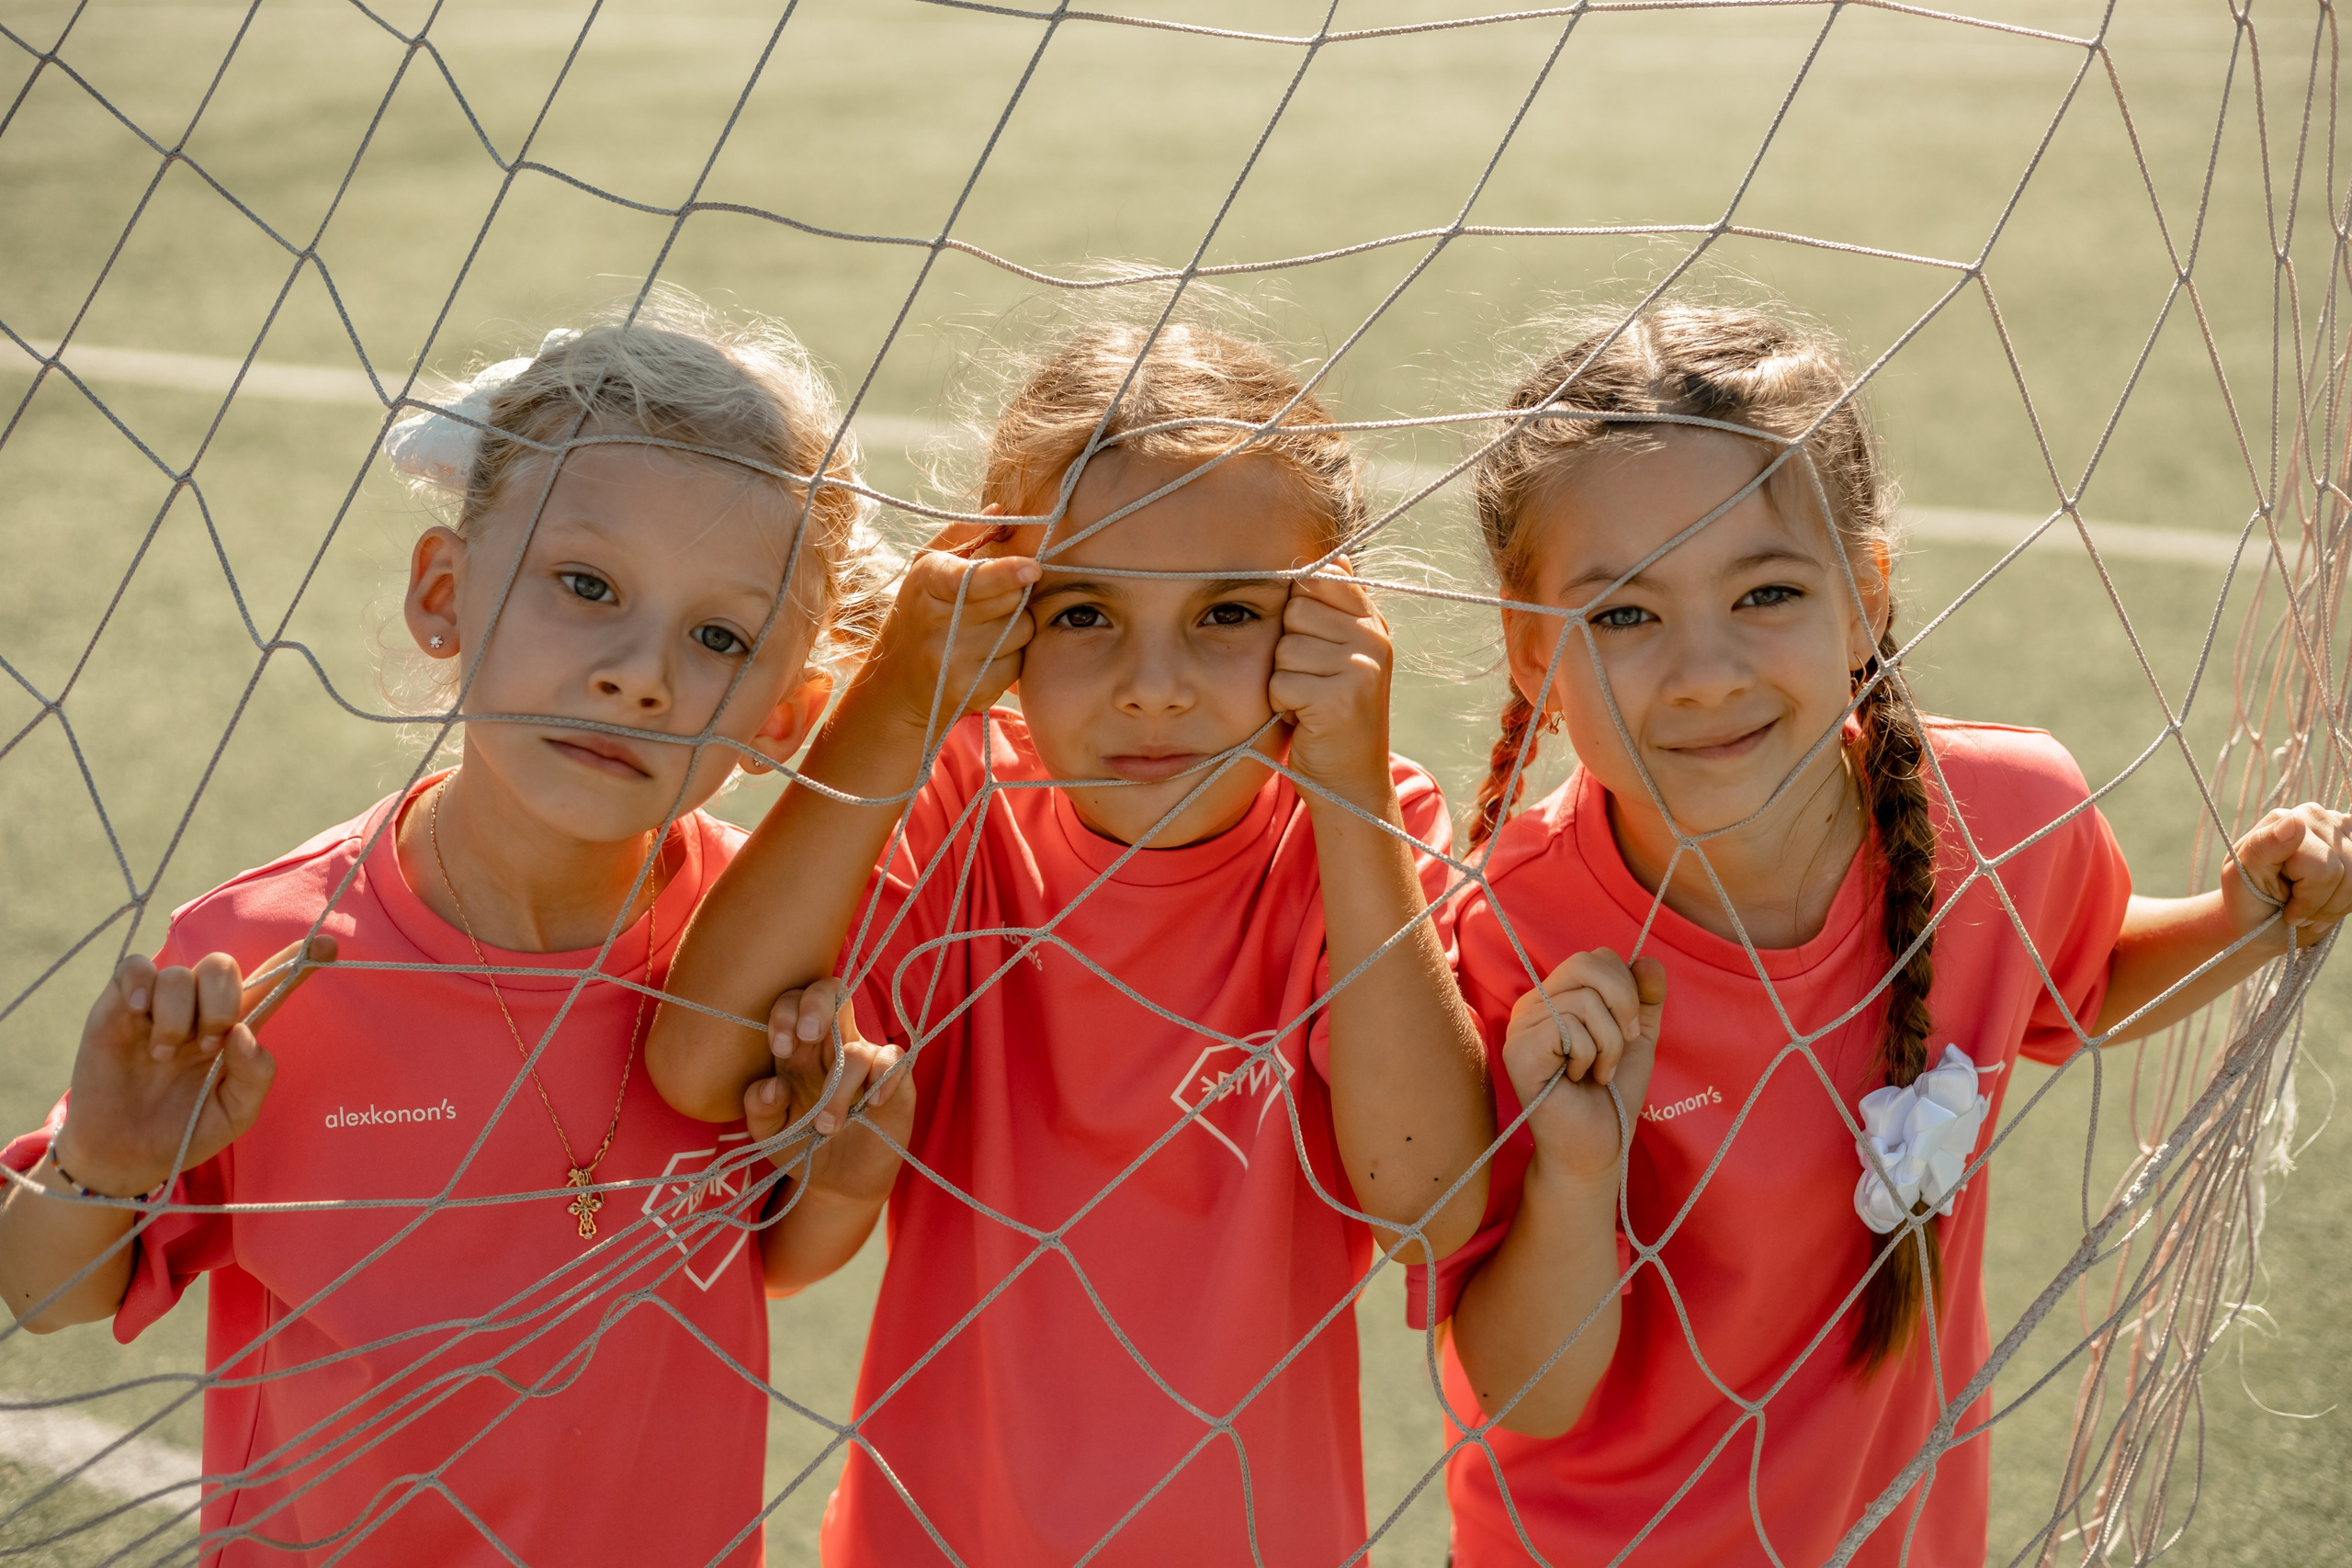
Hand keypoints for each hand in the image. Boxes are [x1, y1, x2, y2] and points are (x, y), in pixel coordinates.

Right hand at [59, 936, 335, 1196]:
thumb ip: (254, 1076)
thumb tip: (243, 1032)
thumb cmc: (185, 1129)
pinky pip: (133, 967)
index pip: (273, 983)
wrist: (125, 1153)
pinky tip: (139, 1013)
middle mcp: (200, 1008)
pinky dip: (139, 984)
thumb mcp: (234, 1114)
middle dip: (220, 1002)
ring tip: (164, 1055)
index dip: (299, 961)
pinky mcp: (118, 1006)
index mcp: (237, 1028)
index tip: (329, 947)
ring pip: (178, 973)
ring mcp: (160, 1004)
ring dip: (176, 1015)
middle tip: (207, 1045)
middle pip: (222, 966)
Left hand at [744, 978, 912, 1205]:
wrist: (838, 1183)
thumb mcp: (770, 1134)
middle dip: (817, 1004)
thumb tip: (773, 1085)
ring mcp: (866, 1059)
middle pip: (831, 992)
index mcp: (798, 1049)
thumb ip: (760, 1108)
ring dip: (839, 1088)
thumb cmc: (801, 1147)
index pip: (793, 1003)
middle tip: (806, 1035)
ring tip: (825, 1126)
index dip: (786, 1014)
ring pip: (856, 1046)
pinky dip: (883, 1078)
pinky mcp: (895, 1080)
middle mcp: (831, 1045)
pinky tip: (871, 1104)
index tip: (781, 1048)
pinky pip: (895, 1059)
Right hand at [849, 522, 1039, 737]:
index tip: (1032, 568)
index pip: (971, 578)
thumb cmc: (918, 617)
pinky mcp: (969, 689)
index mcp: (926, 582)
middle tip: (996, 601)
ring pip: (1021, 630)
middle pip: (1011, 600)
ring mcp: (952, 659)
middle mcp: (936, 621)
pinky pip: (1018, 664)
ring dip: (1016, 628)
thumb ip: (962, 535)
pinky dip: (1011, 659)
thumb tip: (1000, 511)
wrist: (895, 688)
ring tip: (985, 632)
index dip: (1005, 572)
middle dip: (1016, 596)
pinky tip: (984, 659)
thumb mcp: (926, 570)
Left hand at [1269, 561, 1393, 805]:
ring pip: (1284, 647)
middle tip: (1311, 679)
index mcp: (1373, 623)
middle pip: (1296, 612)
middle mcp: (1373, 640)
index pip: (1324, 577)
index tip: (1309, 638)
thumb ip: (1332, 610)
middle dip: (1289, 648)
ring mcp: (1360, 668)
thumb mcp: (1342, 656)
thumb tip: (1316, 558)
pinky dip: (1283, 703)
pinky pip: (1281, 681)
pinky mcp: (1339, 698)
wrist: (1351, 782)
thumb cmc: (1334, 714)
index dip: (1301, 605)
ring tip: (1309, 699)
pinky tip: (1306, 718)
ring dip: (1285, 678)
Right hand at [1500, 949, 1664, 1184]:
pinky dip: (1591, 1056)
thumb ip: (1645, 997)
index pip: (1596, 958)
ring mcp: (1521, 1026)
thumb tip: (1648, 960)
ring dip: (1610, 1043)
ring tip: (1599, 1071)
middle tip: (1624, 1043)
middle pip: (1587, 964)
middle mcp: (1533, 1004)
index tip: (1630, 1030)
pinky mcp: (1519, 1050)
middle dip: (1623, 1004)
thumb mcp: (1637, 1037)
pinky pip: (1570, 1026)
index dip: (1627, 987)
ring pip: (1584, 1000)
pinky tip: (1580, 1079)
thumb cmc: (1612, 1093)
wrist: (1597, 1146)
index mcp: (1557, 996)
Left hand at [2223, 802, 2351, 948]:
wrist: (2261, 919)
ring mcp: (2340, 828)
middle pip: (2345, 874)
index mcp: (2283, 820)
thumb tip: (2294, 820)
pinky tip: (2327, 903)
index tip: (2285, 908)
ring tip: (2310, 910)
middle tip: (2296, 912)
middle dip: (2322, 905)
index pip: (2322, 868)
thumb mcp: (2240, 878)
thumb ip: (2264, 846)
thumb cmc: (2248, 899)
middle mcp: (2315, 816)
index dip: (2309, 898)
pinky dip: (2348, 902)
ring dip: (2336, 906)